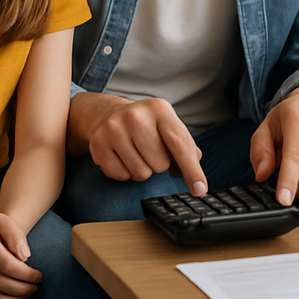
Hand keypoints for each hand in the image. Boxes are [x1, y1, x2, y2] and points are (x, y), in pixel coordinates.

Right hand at [0, 211, 40, 298]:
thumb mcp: (2, 219)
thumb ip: (15, 234)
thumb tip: (26, 256)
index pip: (6, 264)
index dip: (24, 273)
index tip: (38, 276)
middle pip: (0, 281)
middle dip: (22, 288)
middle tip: (37, 285)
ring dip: (14, 298)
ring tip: (30, 292)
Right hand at [79, 93, 206, 194]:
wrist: (109, 114)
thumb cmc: (147, 125)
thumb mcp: (169, 126)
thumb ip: (186, 148)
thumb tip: (196, 177)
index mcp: (159, 109)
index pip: (180, 145)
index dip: (192, 170)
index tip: (200, 190)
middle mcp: (136, 116)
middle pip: (160, 164)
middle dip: (160, 164)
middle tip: (151, 150)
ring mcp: (114, 129)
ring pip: (141, 173)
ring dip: (143, 169)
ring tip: (137, 152)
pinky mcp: (98, 144)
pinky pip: (121, 176)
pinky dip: (125, 172)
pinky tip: (122, 156)